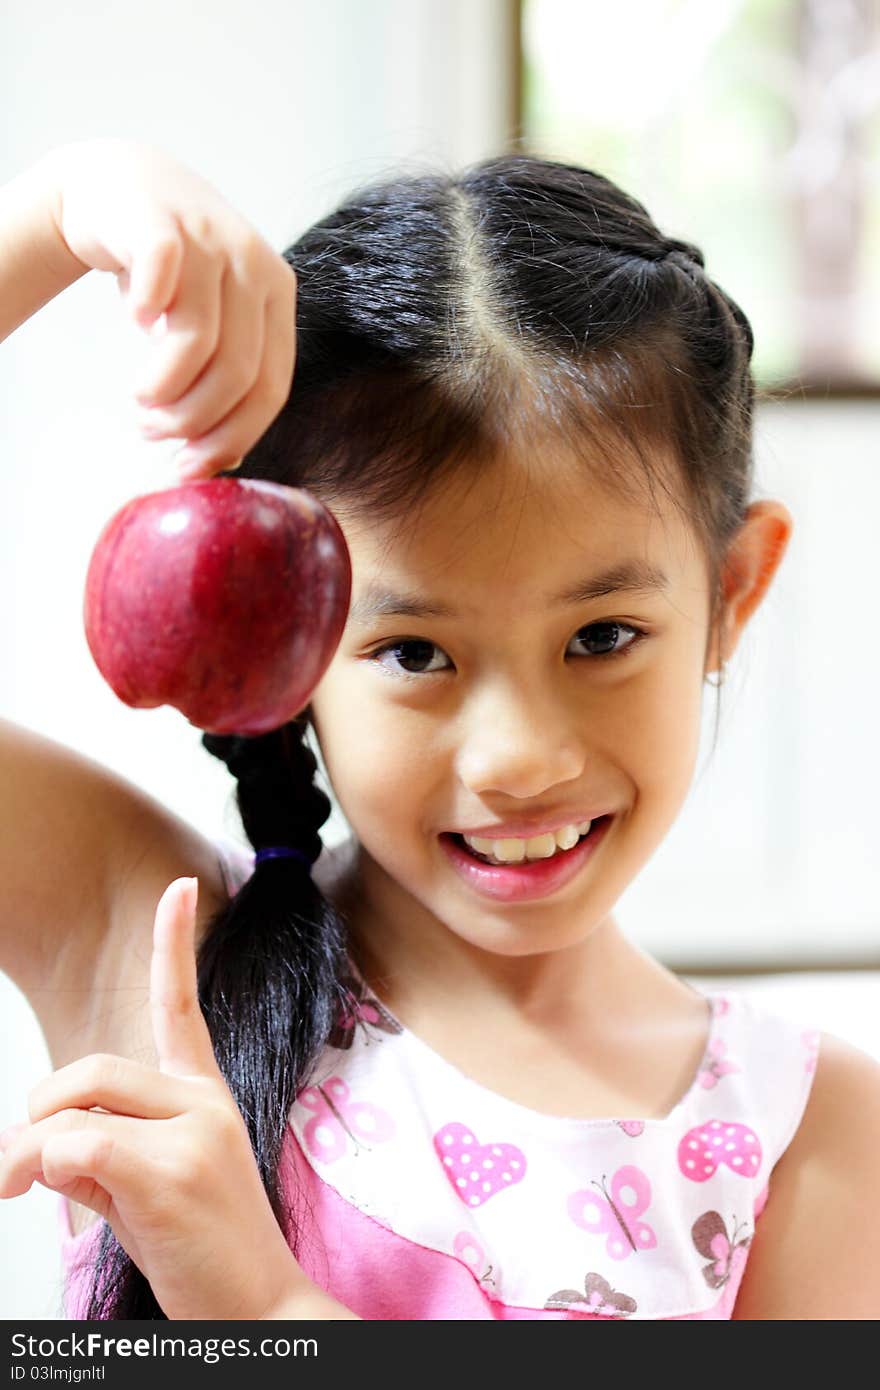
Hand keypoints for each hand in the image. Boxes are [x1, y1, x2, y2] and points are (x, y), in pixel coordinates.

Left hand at [0, 877, 310, 1319]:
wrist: (260, 1315)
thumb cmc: (201, 1252)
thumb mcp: (146, 1187)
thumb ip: (101, 1147)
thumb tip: (33, 1144)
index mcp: (204, 1097)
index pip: (181, 1007)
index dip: (174, 943)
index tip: (179, 887)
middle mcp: (204, 1101)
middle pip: (89, 1070)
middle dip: (36, 1116)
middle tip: (13, 1172)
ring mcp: (194, 1132)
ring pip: (73, 1112)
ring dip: (31, 1158)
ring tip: (41, 1203)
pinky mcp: (172, 1171)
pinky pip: (74, 1148)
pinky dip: (46, 1176)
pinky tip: (76, 1215)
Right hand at [43, 138, 296, 476]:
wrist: (122, 186)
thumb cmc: (171, 273)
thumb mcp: (210, 322)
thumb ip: (223, 379)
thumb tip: (222, 462)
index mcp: (277, 298)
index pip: (271, 388)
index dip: (231, 437)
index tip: (189, 468)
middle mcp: (255, 266)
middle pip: (236, 372)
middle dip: (191, 420)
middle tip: (152, 431)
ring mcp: (210, 238)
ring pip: (198, 339)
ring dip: (161, 388)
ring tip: (138, 400)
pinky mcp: (162, 220)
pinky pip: (162, 275)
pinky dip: (144, 312)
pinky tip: (133, 324)